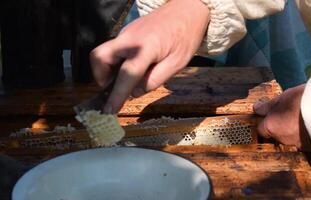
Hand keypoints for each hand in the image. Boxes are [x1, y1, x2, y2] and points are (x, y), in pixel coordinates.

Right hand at [90, 0, 209, 113]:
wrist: (187, 9)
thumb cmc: (186, 36)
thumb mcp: (177, 64)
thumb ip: (155, 80)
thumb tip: (134, 92)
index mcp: (145, 48)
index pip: (125, 76)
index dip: (116, 95)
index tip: (109, 110)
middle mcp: (130, 39)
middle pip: (99, 57)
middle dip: (100, 76)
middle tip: (114, 86)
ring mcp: (126, 33)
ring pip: (103, 52)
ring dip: (108, 69)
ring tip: (125, 77)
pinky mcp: (126, 31)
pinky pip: (113, 49)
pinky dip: (116, 61)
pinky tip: (132, 66)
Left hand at [253, 84, 310, 150]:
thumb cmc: (304, 100)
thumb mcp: (283, 98)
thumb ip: (268, 106)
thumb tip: (256, 109)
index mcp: (271, 127)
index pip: (262, 129)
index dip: (266, 121)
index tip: (272, 114)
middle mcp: (282, 139)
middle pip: (276, 134)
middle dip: (280, 126)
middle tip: (290, 113)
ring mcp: (297, 145)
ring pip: (290, 138)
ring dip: (293, 131)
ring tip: (302, 118)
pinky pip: (304, 142)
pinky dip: (305, 135)